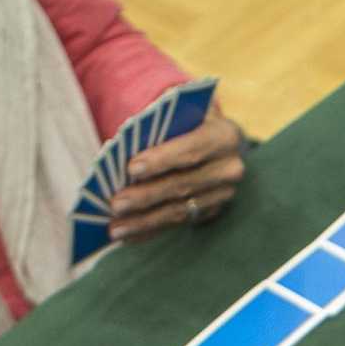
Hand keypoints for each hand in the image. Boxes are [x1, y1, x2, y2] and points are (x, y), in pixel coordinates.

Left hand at [109, 107, 246, 241]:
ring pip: (180, 210)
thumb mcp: (179, 110)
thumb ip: (160, 119)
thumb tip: (124, 140)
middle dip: (146, 196)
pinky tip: (128, 235)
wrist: (212, 139)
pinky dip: (150, 230)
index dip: (162, 159)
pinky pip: (177, 223)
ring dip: (144, 221)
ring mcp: (222, 194)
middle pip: (183, 184)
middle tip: (115, 205)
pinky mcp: (211, 211)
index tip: (131, 168)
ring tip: (115, 228)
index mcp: (225, 135)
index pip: (192, 149)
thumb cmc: (186, 119)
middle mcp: (229, 168)